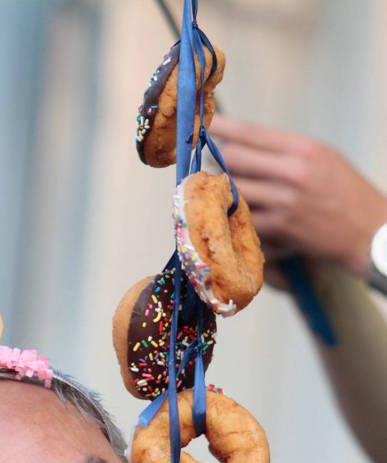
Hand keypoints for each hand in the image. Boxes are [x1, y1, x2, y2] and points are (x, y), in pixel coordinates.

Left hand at [210, 114, 386, 275]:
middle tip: (204, 160)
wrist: (366, 229)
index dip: (222, 128)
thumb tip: (242, 143)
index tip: (204, 124)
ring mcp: (285, 203)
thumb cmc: (342, 190)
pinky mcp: (281, 229)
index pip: (251, 133)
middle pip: (235, 159)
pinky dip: (233, 214)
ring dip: (219, 188)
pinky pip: (245, 219)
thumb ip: (284, 150)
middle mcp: (293, 173)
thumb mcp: (320, 156)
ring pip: (234, 191)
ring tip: (212, 186)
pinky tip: (226, 212)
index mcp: (302, 149)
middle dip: (214, 159)